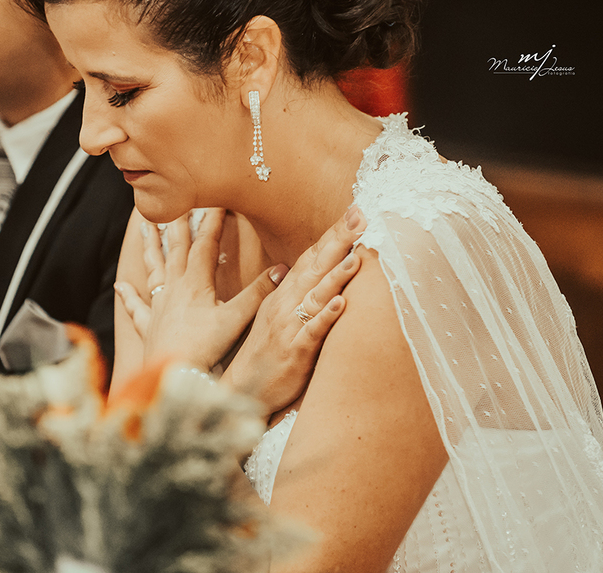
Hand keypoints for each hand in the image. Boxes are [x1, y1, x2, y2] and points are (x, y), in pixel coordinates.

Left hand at [115, 209, 277, 370]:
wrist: (173, 375)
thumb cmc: (205, 348)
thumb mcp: (237, 319)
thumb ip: (259, 292)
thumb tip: (283, 268)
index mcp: (195, 283)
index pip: (205, 244)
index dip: (213, 221)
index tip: (218, 200)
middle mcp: (173, 288)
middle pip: (176, 248)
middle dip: (178, 223)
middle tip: (175, 201)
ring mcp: (159, 306)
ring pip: (154, 268)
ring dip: (151, 247)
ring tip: (146, 226)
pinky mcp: (149, 327)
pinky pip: (136, 307)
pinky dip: (128, 296)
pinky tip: (119, 286)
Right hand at [222, 206, 365, 414]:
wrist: (242, 391)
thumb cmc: (262, 355)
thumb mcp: (274, 316)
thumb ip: (290, 292)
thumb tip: (297, 268)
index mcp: (283, 294)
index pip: (311, 257)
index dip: (332, 234)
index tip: (354, 211)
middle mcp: (285, 305)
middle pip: (316, 266)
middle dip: (338, 240)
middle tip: (360, 215)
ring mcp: (290, 328)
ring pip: (316, 296)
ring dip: (337, 274)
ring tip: (356, 254)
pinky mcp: (295, 352)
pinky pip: (313, 332)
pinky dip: (326, 317)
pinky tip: (341, 303)